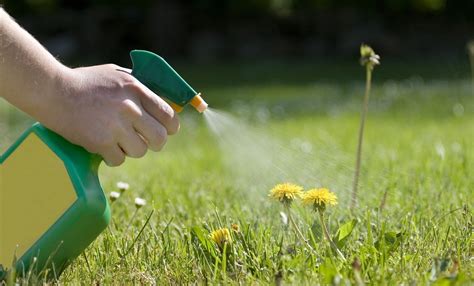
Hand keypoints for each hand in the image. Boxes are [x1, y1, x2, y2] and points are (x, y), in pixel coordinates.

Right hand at [50, 64, 179, 165]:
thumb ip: (140, 87)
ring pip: (140, 151)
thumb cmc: (86, 82)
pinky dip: (112, 157)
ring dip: (131, 149)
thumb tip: (163, 102)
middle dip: (154, 143)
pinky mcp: (101, 142)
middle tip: (144, 141)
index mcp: (137, 89)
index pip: (168, 115)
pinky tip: (103, 146)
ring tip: (118, 140)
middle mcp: (130, 108)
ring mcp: (116, 126)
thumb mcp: (117, 75)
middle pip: (160, 138)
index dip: (171, 127)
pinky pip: (119, 160)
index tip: (167, 131)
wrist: (52, 91)